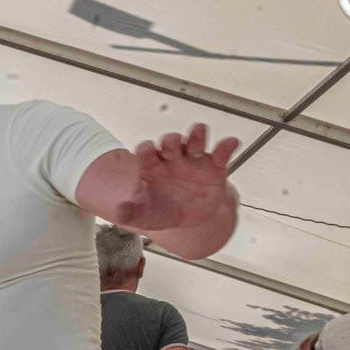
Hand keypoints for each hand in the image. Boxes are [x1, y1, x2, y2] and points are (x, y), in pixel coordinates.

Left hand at [122, 124, 239, 230]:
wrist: (189, 219)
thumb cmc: (161, 211)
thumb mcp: (145, 216)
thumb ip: (131, 213)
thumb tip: (118, 213)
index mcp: (153, 166)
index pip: (146, 152)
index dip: (146, 149)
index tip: (146, 150)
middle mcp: (173, 159)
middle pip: (170, 142)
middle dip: (171, 140)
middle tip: (171, 144)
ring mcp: (194, 161)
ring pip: (195, 141)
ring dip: (196, 134)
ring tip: (198, 130)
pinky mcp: (215, 167)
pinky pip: (222, 153)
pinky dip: (227, 145)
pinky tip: (231, 142)